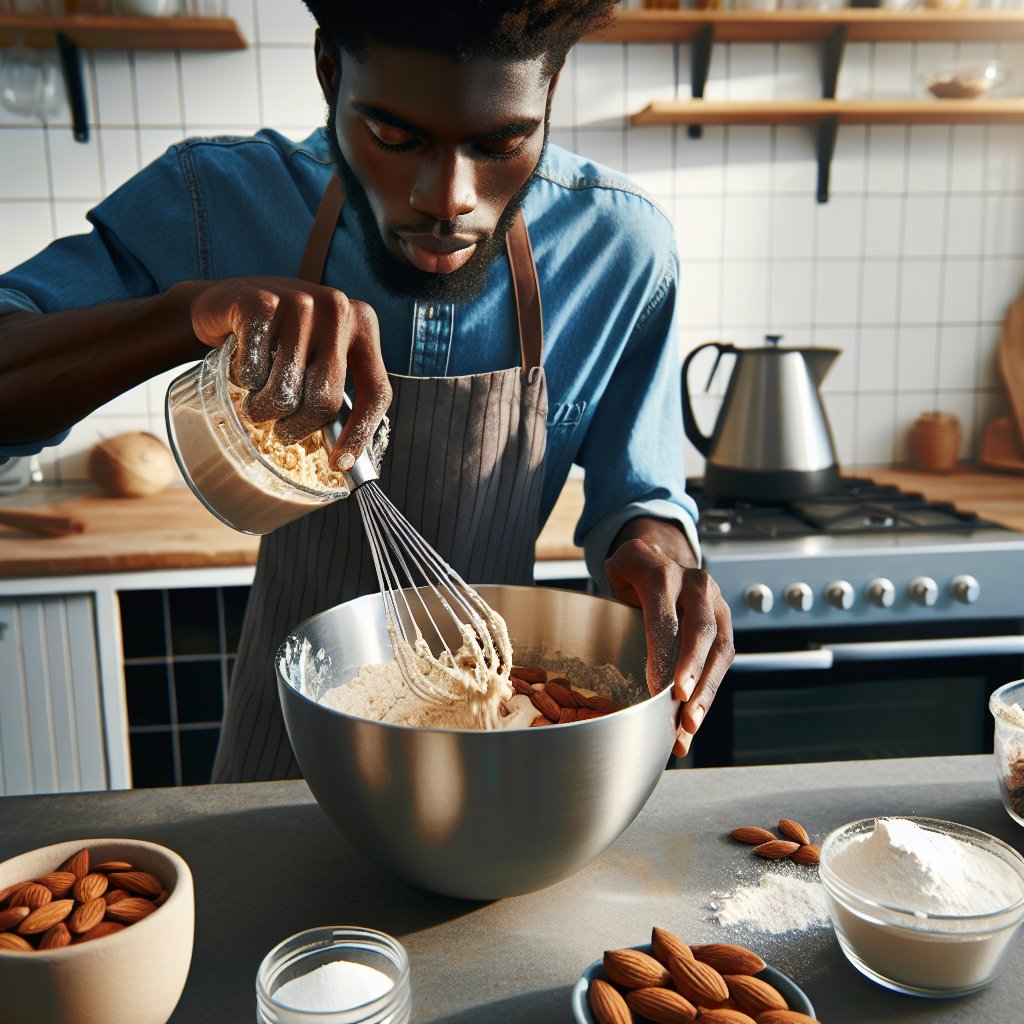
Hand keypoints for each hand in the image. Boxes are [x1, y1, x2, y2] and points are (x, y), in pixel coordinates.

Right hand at [187, 276, 391, 467]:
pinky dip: (242, 381)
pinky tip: (242, 365)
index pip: (376, 392)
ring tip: (257, 398)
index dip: (360, 434)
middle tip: (282, 430)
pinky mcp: (258, 303)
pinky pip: (252, 373)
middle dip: (297, 428)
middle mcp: (338, 308)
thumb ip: (337, 388)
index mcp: (364, 323)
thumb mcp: (319, 355)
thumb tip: (346, 460)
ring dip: (263, 409)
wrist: (227, 301)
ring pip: (284, 393)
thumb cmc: (279, 340)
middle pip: (324, 402)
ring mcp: (299, 302)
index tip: (340, 464)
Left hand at [604, 516, 733, 756]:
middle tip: (681, 704)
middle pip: (701, 631)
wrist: (664, 558)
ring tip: (689, 727)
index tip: (657, 687)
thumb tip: (602, 643)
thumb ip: (611, 601)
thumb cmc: (634, 573)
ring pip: (719, 650)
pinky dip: (709, 693)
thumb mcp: (616, 573)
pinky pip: (722, 660)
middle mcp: (696, 585)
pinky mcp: (725, 623)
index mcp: (662, 573)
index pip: (664, 616)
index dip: (663, 653)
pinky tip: (694, 720)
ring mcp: (716, 603)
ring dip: (706, 692)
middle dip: (692, 672)